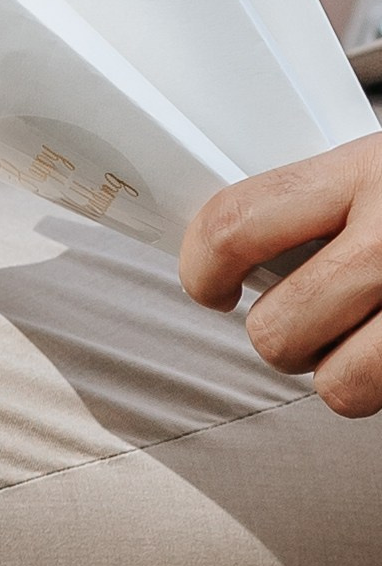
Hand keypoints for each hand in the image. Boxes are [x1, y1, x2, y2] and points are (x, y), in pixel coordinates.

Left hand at [183, 137, 381, 415]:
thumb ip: (327, 197)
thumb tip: (239, 244)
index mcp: (367, 169)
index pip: (234, 223)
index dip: (200, 268)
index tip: (210, 285)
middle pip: (273, 326)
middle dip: (282, 334)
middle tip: (313, 314)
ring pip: (328, 380)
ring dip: (335, 368)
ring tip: (364, 332)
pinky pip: (367, 396)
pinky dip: (373, 385)